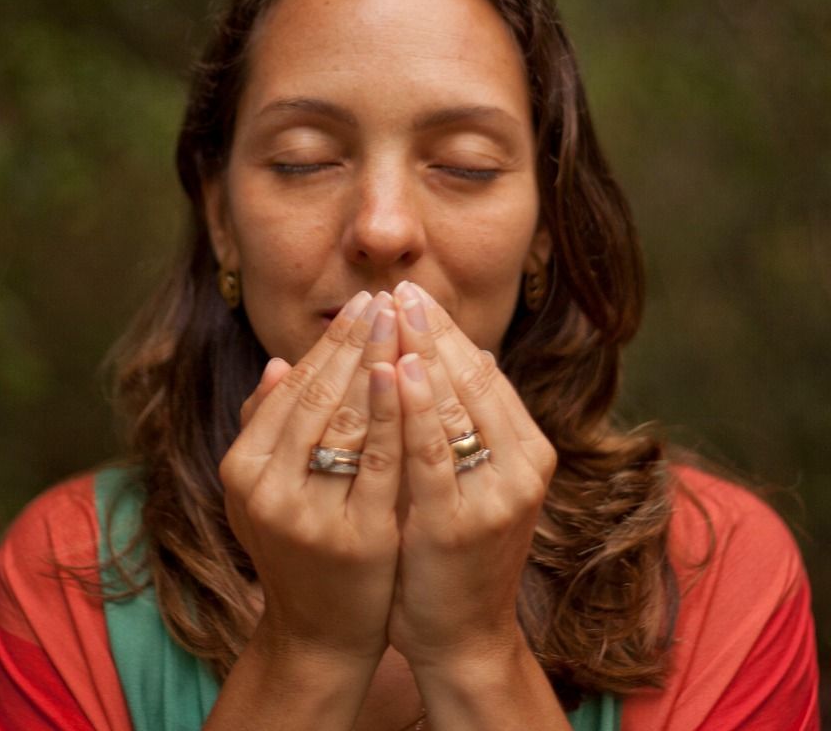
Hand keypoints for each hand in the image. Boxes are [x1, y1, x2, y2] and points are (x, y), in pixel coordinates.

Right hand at [220, 290, 404, 665]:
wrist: (321, 633)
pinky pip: (378, 461)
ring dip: (376, 363)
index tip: (360, 304)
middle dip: (355, 340)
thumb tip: (278, 364)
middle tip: (385, 297)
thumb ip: (266, 427)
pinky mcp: (355, 536)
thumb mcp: (264, 487)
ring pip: (348, 420)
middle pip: (318, 395)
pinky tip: (407, 376)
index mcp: (241, 468)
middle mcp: (265, 488)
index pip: (292, 387)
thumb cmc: (296, 548)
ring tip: (402, 322)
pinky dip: (392, 414)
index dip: (329, 342)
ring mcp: (308, 514)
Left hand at [387, 281, 556, 674]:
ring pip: (455, 406)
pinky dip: (414, 407)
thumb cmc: (451, 548)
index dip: (445, 328)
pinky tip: (394, 369)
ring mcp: (496, 495)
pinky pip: (432, 453)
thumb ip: (462, 420)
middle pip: (472, 379)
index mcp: (525, 448)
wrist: (459, 635)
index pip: (482, 371)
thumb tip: (461, 351)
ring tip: (393, 308)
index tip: (409, 289)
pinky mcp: (459, 522)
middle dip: (432, 328)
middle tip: (397, 284)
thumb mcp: (465, 475)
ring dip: (420, 352)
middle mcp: (522, 466)